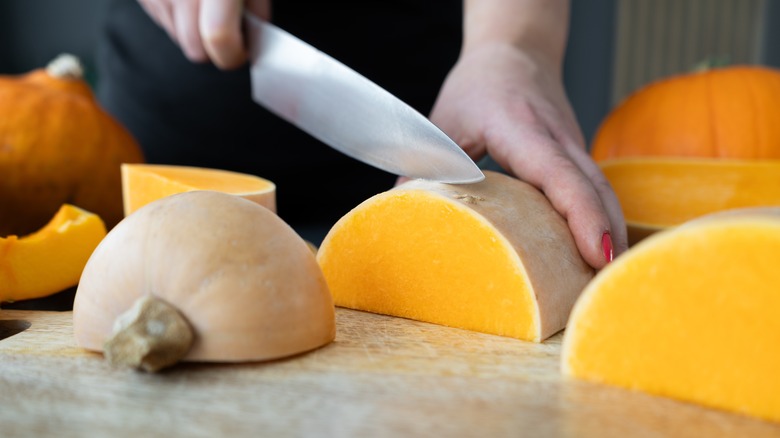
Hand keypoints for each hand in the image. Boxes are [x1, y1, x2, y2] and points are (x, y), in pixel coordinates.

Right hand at [137, 0, 270, 68]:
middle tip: (227, 29)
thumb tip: (254, 39)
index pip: (219, 37)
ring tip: (205, 4)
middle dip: (214, 50)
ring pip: (177, 38)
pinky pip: (162, 20)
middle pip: (194, 49)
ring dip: (194, 32)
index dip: (233, 54)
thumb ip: (256, 9)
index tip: (242, 53)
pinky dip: (176, 16)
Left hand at [428, 43, 627, 268]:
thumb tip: (400, 212)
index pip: (558, 173)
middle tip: (604, 282)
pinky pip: (595, 188)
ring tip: (607, 277)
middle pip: (593, 187)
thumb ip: (423, 166)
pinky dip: (601, 218)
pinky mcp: (575, 155)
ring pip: (601, 189)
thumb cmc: (478, 85)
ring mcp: (572, 145)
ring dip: (610, 230)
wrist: (515, 51)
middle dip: (605, 234)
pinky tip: (599, 250)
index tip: (596, 251)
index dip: (581, 213)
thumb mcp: (443, 122)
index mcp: (521, 128)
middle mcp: (556, 137)